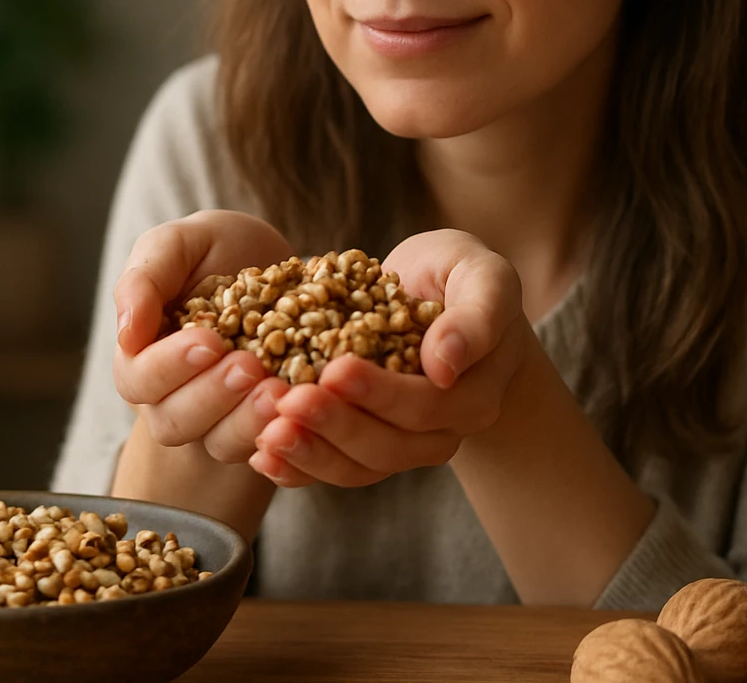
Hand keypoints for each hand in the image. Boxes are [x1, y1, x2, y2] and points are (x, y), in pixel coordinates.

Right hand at [112, 210, 293, 464]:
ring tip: (279, 391)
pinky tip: (301, 405)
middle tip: (249, 366)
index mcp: (143, 355)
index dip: (170, 366)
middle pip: (175, 421)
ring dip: (247, 420)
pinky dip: (280, 431)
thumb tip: (125, 333)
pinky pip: (266, 447)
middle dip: (212, 396)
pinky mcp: (261, 427)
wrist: (281, 266)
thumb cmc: (218, 250)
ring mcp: (219, 419)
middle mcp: (173, 396)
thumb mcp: (180, 243)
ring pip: (219, 443)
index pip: (140, 378)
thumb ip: (145, 278)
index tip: (210, 342)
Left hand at [250, 229, 532, 487]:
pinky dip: (298, 468)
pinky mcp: (368, 444)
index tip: (335, 369)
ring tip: (266, 435)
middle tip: (287, 401)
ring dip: (310, 455)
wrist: (440, 296)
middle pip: (388, 447)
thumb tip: (445, 365)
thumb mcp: (484, 278)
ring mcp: (403, 444)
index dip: (380, 394)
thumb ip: (476, 316)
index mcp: (473, 396)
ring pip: (358, 467)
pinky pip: (335, 468)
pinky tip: (261, 456)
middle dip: (334, 426)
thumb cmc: (462, 277)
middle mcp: (442, 432)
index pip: (425, 406)